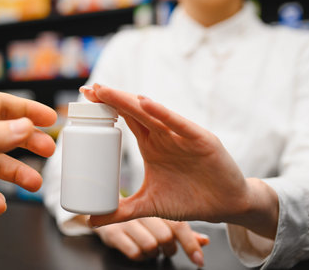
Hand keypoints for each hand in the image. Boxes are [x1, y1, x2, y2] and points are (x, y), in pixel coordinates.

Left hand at [81, 84, 278, 238]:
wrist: (224, 206)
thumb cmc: (188, 199)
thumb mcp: (149, 205)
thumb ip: (123, 212)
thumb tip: (91, 221)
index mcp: (151, 144)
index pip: (125, 120)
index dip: (106, 108)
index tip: (84, 98)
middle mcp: (164, 135)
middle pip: (134, 111)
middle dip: (112, 98)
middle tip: (89, 88)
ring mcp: (181, 135)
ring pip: (152, 113)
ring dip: (130, 101)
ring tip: (107, 91)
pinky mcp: (201, 140)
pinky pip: (179, 124)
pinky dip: (163, 113)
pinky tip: (144, 102)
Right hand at [94, 218, 208, 266]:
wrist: (104, 209)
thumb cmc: (137, 217)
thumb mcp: (160, 220)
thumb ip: (181, 231)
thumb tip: (204, 241)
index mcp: (157, 206)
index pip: (178, 225)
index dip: (191, 244)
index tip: (198, 260)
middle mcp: (142, 212)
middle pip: (165, 238)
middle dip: (168, 249)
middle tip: (163, 248)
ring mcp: (126, 221)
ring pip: (150, 246)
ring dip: (152, 253)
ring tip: (147, 247)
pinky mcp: (112, 232)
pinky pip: (133, 252)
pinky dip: (138, 256)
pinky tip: (135, 248)